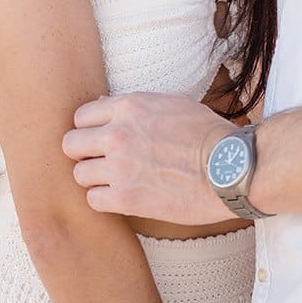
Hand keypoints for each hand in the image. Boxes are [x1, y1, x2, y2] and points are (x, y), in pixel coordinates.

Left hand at [63, 92, 230, 224]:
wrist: (231, 169)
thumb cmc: (209, 135)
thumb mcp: (173, 103)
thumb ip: (136, 105)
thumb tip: (105, 106)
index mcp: (129, 107)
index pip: (81, 117)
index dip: (90, 130)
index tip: (101, 140)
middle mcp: (118, 135)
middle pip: (70, 145)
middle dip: (84, 153)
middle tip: (102, 162)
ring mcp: (120, 168)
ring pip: (79, 174)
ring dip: (94, 179)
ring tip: (116, 181)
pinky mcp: (126, 199)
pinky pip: (93, 200)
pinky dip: (105, 200)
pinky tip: (123, 197)